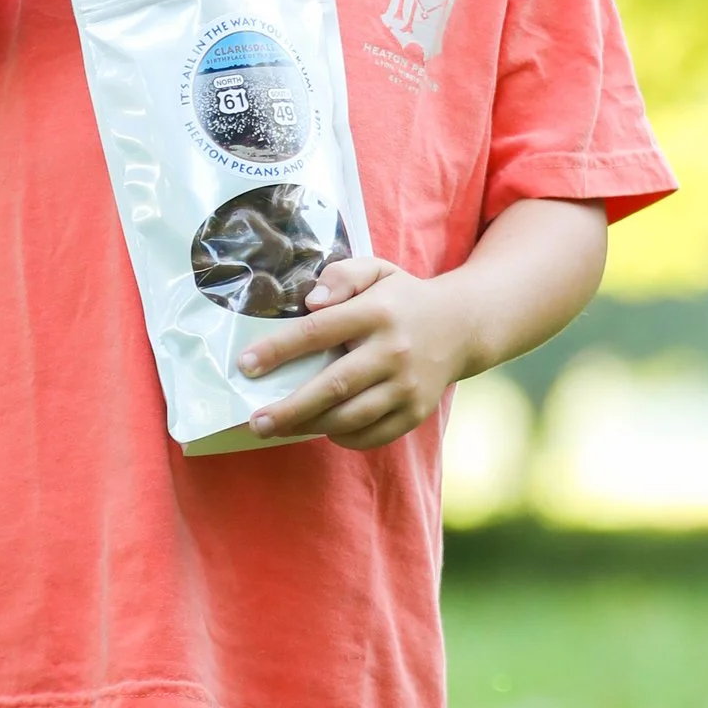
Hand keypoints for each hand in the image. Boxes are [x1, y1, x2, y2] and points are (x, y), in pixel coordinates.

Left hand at [236, 255, 473, 451]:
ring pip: (351, 416)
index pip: (318, 332)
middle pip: (333, 386)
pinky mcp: (416, 411)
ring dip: (310, 427)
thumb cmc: (402, 299)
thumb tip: (312, 302)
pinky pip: (373, 434)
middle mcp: (393, 351)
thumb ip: (342, 276)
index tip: (245, 365)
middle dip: (289, 408)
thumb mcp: (376, 270)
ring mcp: (408, 386)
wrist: (462, 326)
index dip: (278, 350)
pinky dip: (344, 438)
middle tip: (255, 421)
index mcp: (377, 312)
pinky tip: (323, 429)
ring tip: (278, 429)